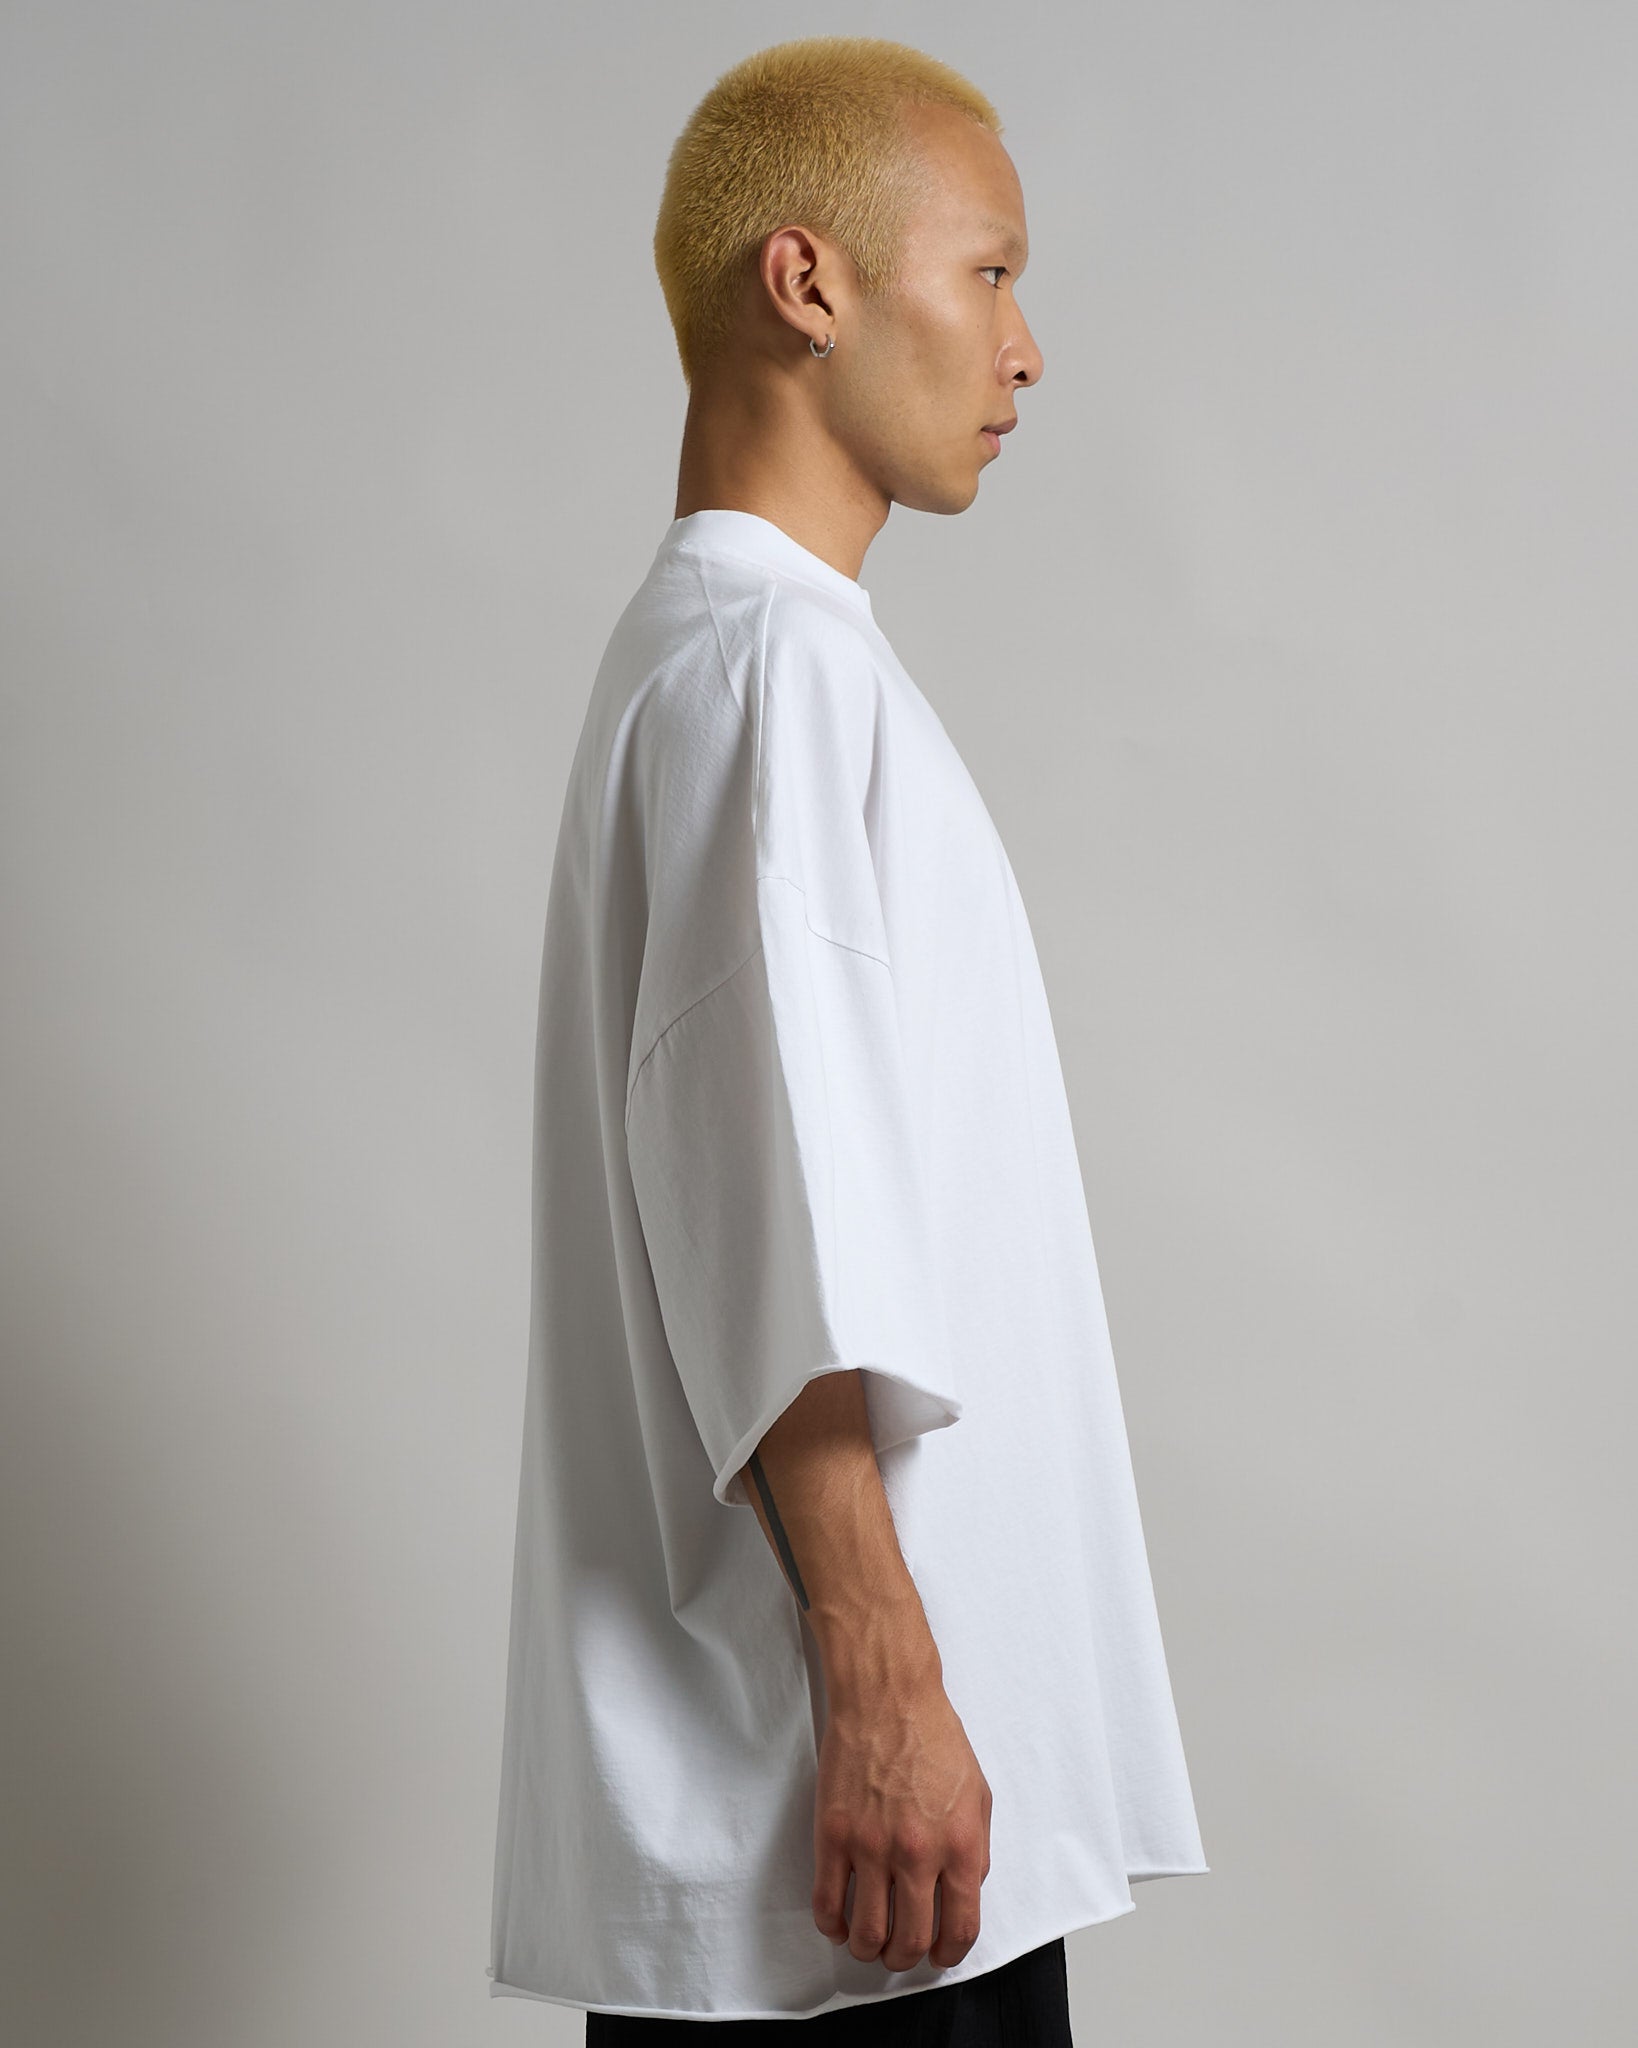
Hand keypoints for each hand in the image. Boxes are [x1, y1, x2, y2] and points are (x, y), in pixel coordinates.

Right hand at [810, 1668, 991, 1972]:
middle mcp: (916, 1853)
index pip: (959, 1928)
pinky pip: (827, 1902)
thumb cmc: (934, 1738)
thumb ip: (975, 1851)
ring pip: (866, 1933)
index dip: (950, 1954)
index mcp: (959, 1845)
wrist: (887, 1698)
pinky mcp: (834, 1834)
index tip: (940, 1956)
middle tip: (901, 1951)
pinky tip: (839, 1922)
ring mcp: (871, 1846)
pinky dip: (832, 1925)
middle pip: (910, 1940)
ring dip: (868, 1950)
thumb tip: (963, 1893)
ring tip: (869, 1941)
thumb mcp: (978, 1795)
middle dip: (906, 1958)